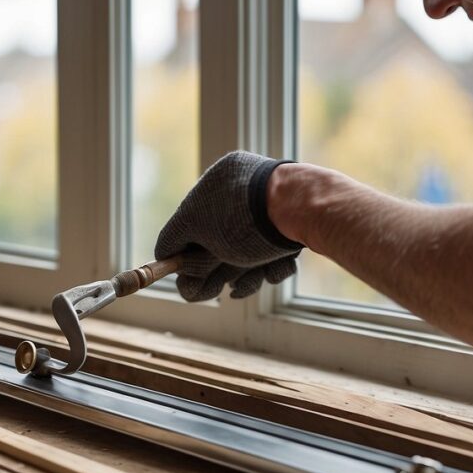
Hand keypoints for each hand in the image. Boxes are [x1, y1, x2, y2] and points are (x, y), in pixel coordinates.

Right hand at [154, 151, 301, 301]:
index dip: (183, 257)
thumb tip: (167, 258)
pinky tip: (273, 271)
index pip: (188, 225)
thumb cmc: (246, 221)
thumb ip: (176, 248)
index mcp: (216, 183)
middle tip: (216, 290)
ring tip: (246, 284)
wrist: (305, 210)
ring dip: (246, 274)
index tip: (188, 280)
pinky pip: (277, 251)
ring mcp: (273, 206)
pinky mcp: (300, 222)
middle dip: (217, 271)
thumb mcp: (199, 236)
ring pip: (251, 252)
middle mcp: (243, 191)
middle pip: (220, 244)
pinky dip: (272, 266)